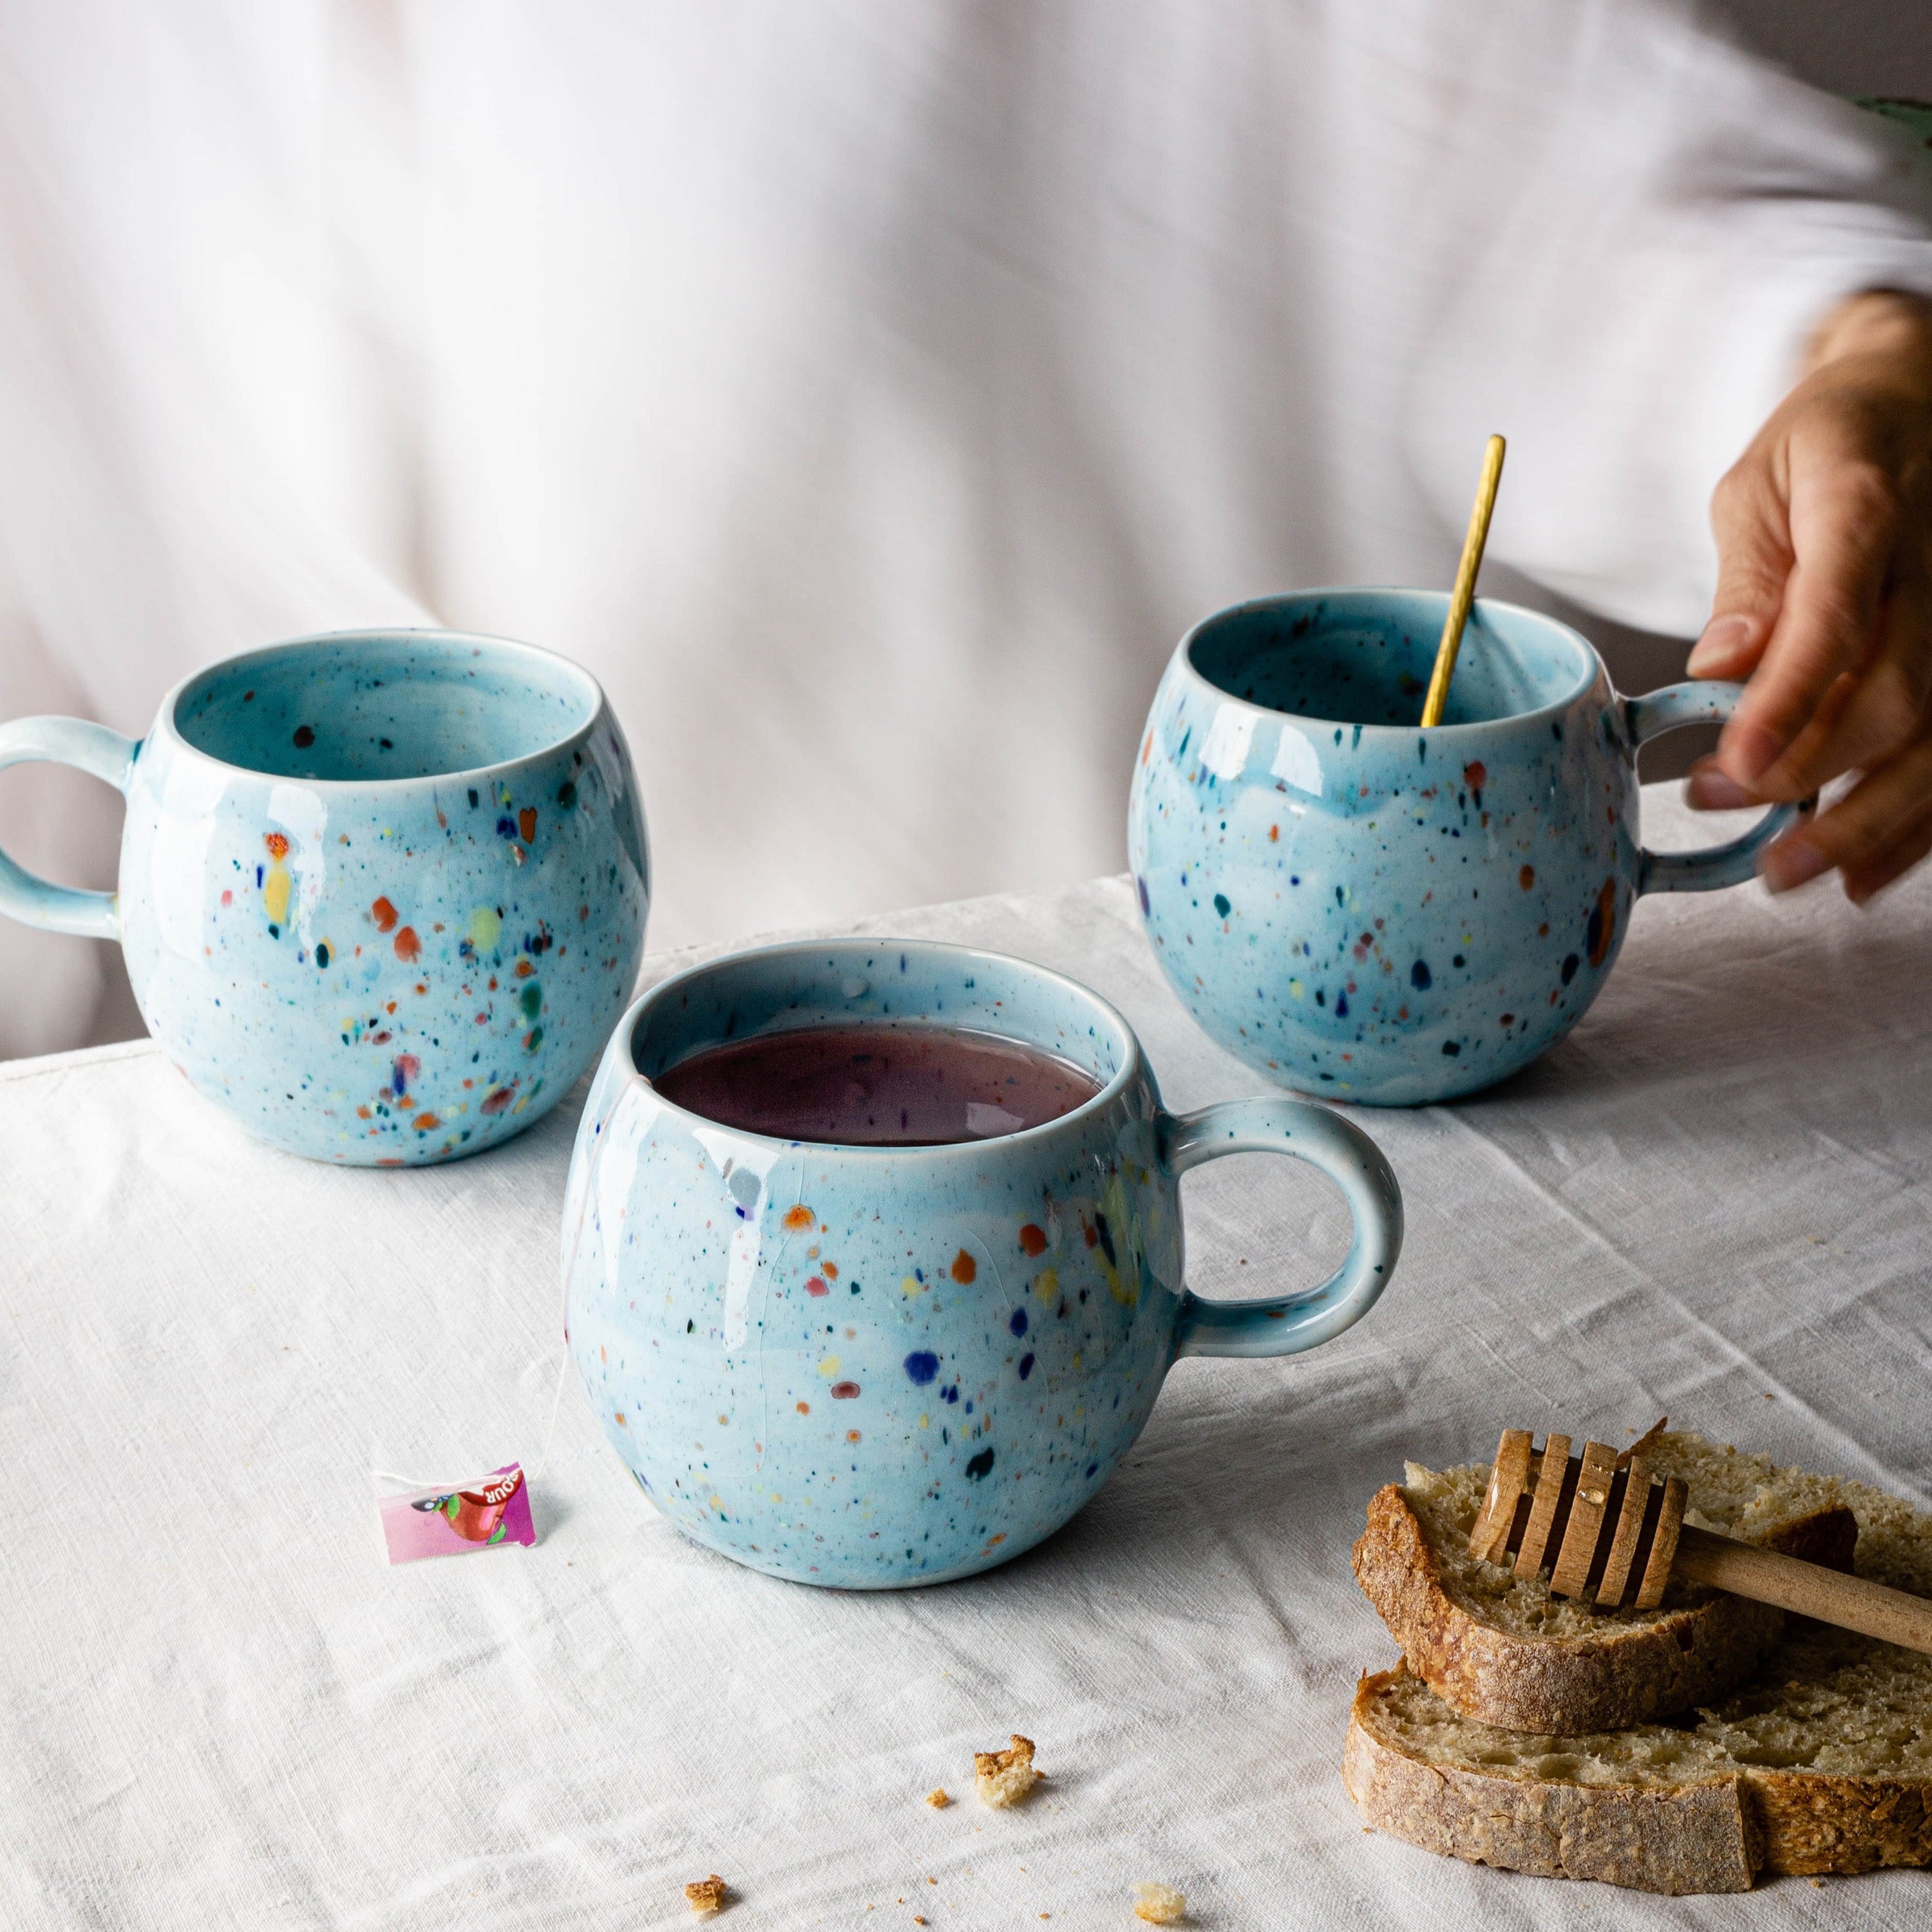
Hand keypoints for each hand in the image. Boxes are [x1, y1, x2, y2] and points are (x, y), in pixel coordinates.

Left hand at [1685, 289, 1931, 903]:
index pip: (1833, 618)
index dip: (1788, 702)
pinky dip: (1916, 824)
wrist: (1922, 399)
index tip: (1735, 766)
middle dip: (1805, 770)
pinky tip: (1863, 872)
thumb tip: (1718, 667)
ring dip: (1866, 822)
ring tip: (1788, 873)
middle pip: (1893, 694)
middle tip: (1713, 800)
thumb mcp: (1759, 485)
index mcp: (1868, 507)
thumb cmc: (1827, 443)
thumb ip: (1744, 580)